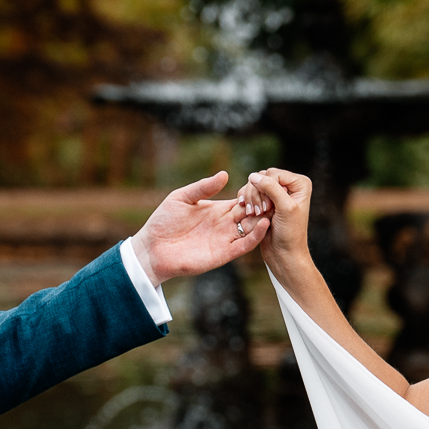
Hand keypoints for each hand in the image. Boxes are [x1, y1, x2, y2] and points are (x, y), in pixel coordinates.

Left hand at [129, 172, 269, 285]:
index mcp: (217, 210)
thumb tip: (225, 174)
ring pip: (252, 229)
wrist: (152, 248)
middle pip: (252, 214)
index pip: (242, 200)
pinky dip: (256, 236)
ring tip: (274, 208)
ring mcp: (225, 240)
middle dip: (264, 206)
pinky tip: (264, 224)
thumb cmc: (163, 222)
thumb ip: (203, 187)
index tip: (265, 183)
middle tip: (277, 196)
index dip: (254, 193)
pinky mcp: (223, 254)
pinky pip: (244, 245)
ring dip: (264, 219)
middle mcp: (225, 225)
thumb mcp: (181, 197)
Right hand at [240, 168, 311, 280]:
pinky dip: (246, 201)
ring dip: (250, 199)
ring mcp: (276, 193)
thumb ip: (271, 188)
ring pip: (253, 184)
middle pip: (262, 177)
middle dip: (257, 194)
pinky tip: (247, 210)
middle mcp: (289, 185)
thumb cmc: (290, 234)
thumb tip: (253, 175)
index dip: (267, 188)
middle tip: (260, 212)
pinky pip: (249, 193)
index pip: (273, 173)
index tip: (270, 207)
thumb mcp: (285, 208)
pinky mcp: (265, 202)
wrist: (284, 254)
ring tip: (254, 214)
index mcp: (300, 184)